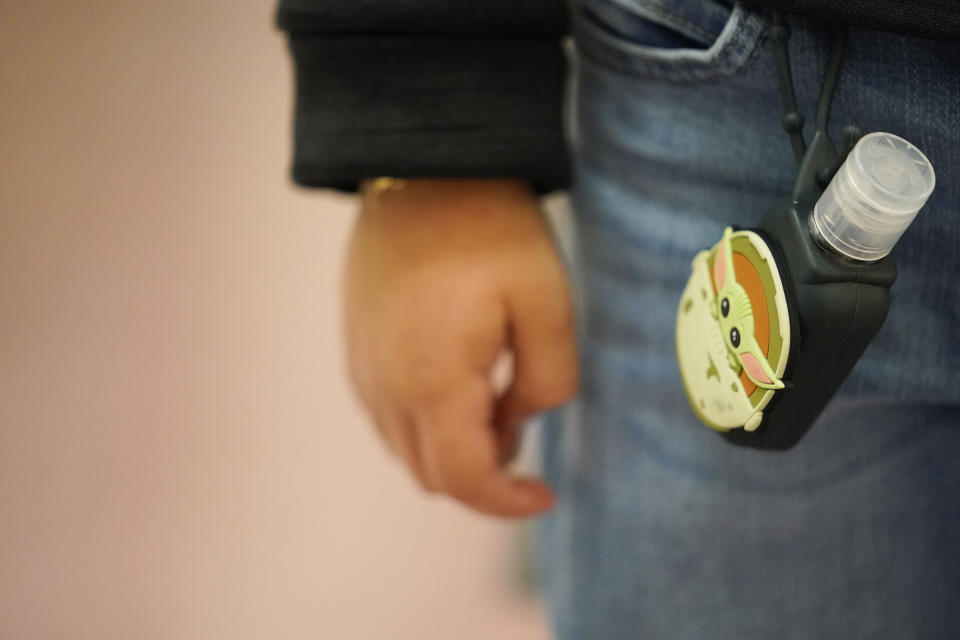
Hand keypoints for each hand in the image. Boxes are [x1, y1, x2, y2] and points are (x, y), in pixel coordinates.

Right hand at [343, 178, 577, 516]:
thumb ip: (548, 379)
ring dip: (454, 448)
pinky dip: (427, 421)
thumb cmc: (490, 227)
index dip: (507, 502)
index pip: (464, 479)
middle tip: (524, 425)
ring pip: (406, 448)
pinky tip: (460, 377)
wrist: (422, 167)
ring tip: (498, 399)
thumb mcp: (547, 301)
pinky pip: (388, 412)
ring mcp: (363, 366)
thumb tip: (522, 420)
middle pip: (431, 474)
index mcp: (432, 381)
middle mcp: (385, 386)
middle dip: (484, 475)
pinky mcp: (356, 346)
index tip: (546, 494)